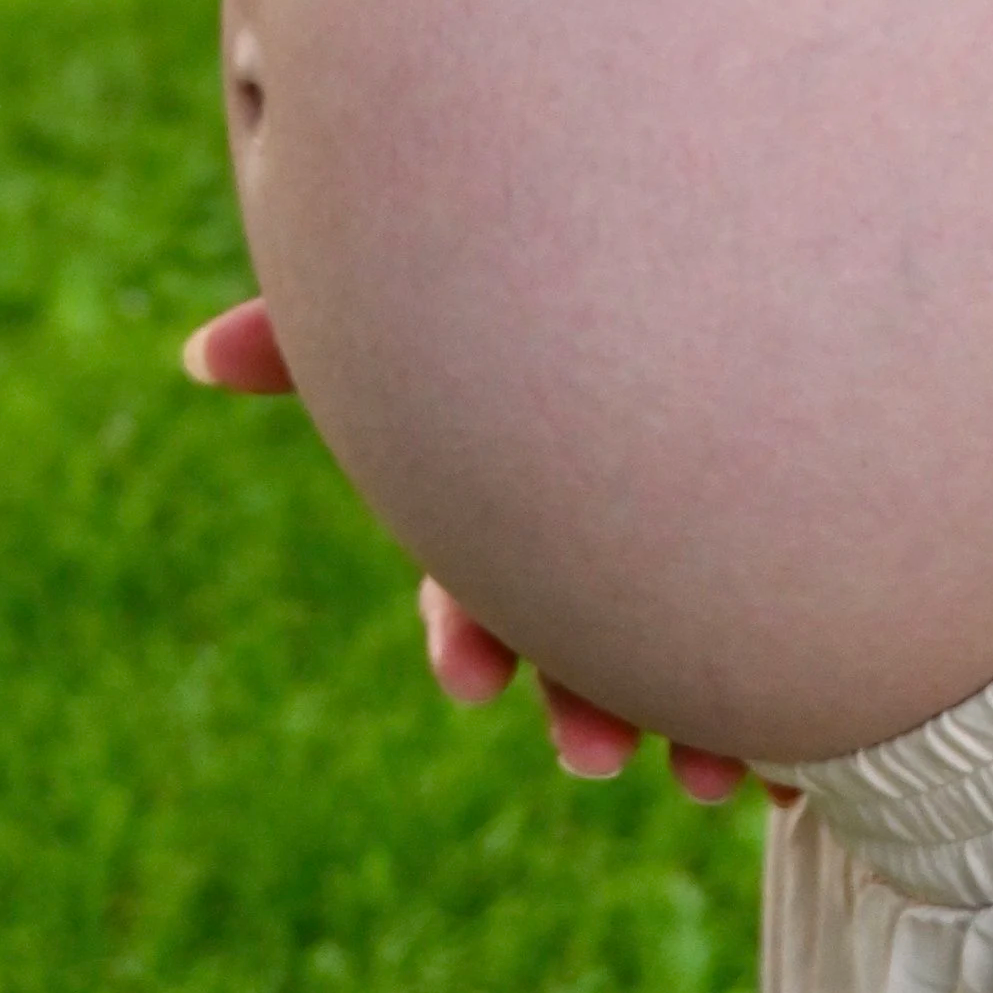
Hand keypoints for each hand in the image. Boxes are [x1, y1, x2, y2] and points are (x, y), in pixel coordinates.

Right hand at [181, 297, 779, 806]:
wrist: (781, 221)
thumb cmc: (575, 247)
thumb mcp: (447, 277)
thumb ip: (328, 326)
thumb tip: (192, 355)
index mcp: (524, 469)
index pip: (482, 574)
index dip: (471, 629)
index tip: (474, 680)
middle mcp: (607, 510)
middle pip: (588, 627)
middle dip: (582, 698)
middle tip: (595, 752)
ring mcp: (699, 539)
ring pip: (686, 651)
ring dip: (686, 721)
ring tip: (710, 772)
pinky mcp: (792, 559)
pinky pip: (794, 652)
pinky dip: (789, 710)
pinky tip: (799, 747)